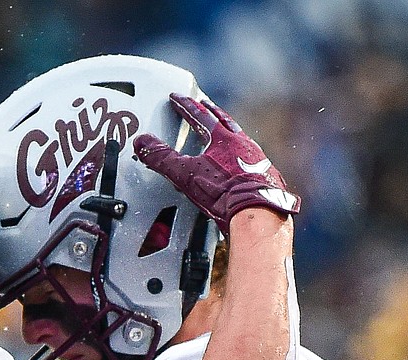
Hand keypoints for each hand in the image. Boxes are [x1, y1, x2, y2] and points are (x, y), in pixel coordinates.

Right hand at [133, 93, 299, 233]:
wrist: (255, 213)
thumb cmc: (224, 192)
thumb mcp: (185, 174)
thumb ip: (162, 158)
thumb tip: (142, 143)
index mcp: (224, 138)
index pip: (201, 115)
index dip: (186, 106)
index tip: (177, 98)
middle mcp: (244, 144)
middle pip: (225, 121)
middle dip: (212, 112)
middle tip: (205, 105)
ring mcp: (257, 160)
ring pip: (241, 140)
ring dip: (229, 135)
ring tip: (222, 135)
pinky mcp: (265, 177)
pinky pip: (251, 161)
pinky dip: (241, 158)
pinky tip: (239, 166)